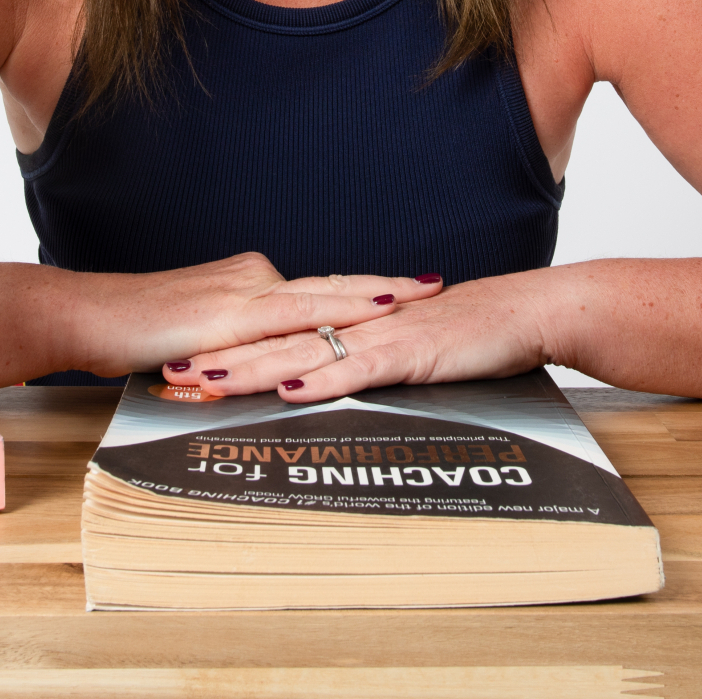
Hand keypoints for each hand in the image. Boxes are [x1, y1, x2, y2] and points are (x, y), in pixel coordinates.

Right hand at [71, 252, 445, 376]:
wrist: (83, 316)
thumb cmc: (128, 331)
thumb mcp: (192, 340)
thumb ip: (230, 346)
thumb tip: (256, 364)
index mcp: (248, 283)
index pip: (318, 289)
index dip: (361, 290)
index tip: (401, 290)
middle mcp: (254, 279)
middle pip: (334, 283)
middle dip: (387, 286)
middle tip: (435, 282)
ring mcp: (245, 292)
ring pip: (326, 293)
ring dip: (377, 295)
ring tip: (420, 294)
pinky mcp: (231, 315)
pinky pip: (297, 316)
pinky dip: (341, 315)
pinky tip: (373, 317)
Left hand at [162, 270, 556, 398]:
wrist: (528, 311)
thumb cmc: (475, 334)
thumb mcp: (411, 352)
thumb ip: (370, 362)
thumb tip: (335, 380)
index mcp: (355, 322)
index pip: (283, 333)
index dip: (236, 345)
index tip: (189, 357)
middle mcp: (359, 323)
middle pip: (280, 340)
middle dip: (225, 356)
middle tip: (173, 368)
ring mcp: (383, 336)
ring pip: (307, 352)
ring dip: (256, 367)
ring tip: (207, 379)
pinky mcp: (412, 352)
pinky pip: (361, 368)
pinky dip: (324, 380)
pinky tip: (291, 390)